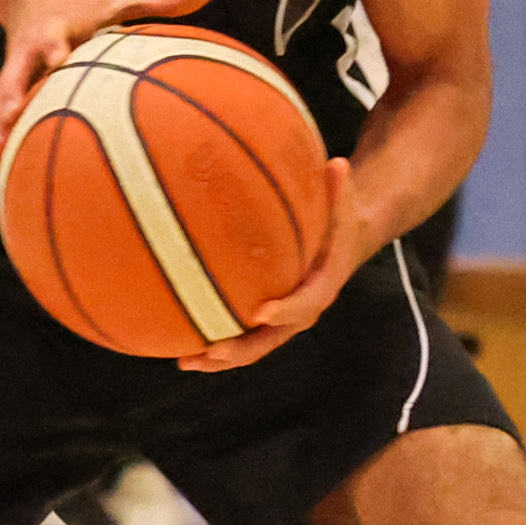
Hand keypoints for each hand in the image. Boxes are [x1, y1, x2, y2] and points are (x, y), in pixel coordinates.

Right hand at [0, 0, 213, 154]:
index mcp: (71, 20)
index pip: (70, 32)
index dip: (65, 44)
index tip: (62, 57)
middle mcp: (42, 39)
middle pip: (30, 61)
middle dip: (22, 84)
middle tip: (15, 109)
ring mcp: (24, 58)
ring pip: (10, 84)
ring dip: (3, 112)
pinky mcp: (15, 74)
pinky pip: (6, 100)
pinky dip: (1, 124)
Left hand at [175, 157, 367, 371]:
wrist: (343, 244)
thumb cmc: (338, 220)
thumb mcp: (344, 204)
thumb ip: (339, 189)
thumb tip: (337, 163)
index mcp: (323, 287)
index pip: (306, 304)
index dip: (285, 311)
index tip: (260, 312)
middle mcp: (302, 310)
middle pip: (271, 339)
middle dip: (241, 350)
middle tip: (212, 351)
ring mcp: (283, 319)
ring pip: (252, 346)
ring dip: (220, 358)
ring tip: (185, 360)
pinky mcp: (266, 318)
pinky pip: (242, 334)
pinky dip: (215, 341)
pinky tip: (181, 340)